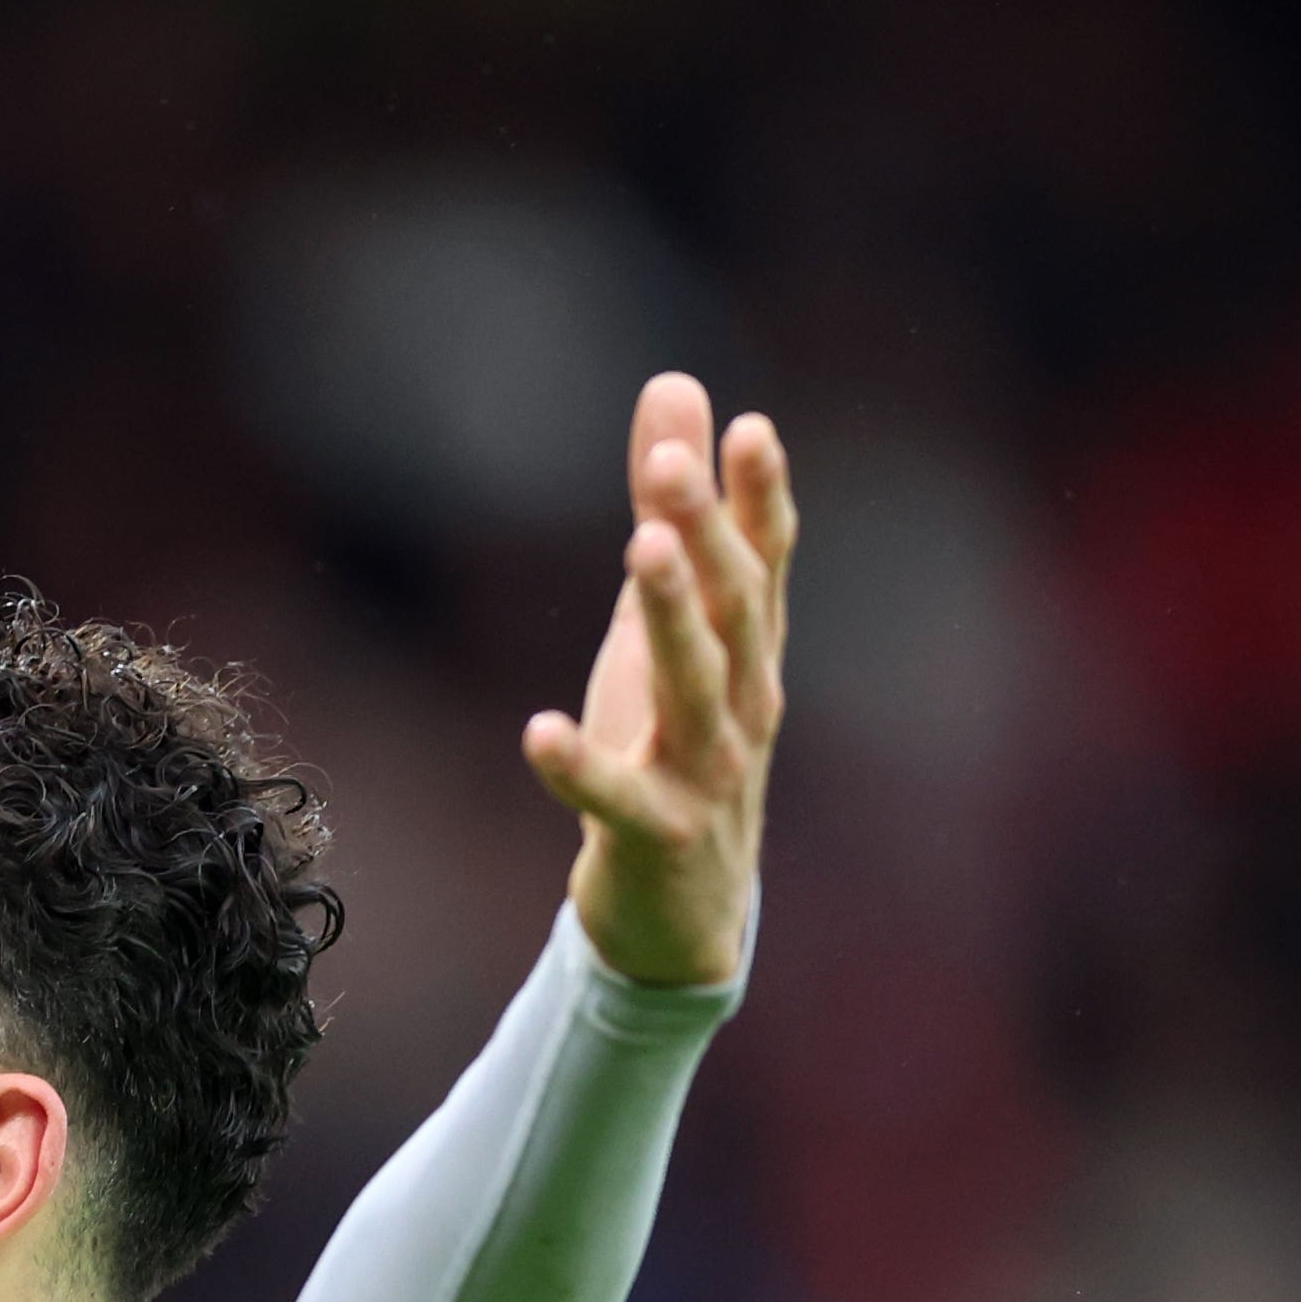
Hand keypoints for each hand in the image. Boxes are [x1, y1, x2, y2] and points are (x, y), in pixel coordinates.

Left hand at [525, 374, 792, 989]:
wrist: (686, 914)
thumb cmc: (675, 750)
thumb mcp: (668, 628)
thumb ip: (673, 511)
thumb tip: (675, 387)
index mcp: (749, 652)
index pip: (763, 562)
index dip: (760, 496)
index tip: (749, 427)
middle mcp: (745, 704)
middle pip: (731, 608)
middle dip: (706, 532)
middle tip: (670, 467)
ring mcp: (707, 773)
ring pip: (694, 687)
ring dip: (670, 617)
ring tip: (642, 548)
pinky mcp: (658, 836)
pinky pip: (616, 799)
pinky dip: (580, 769)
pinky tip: (537, 733)